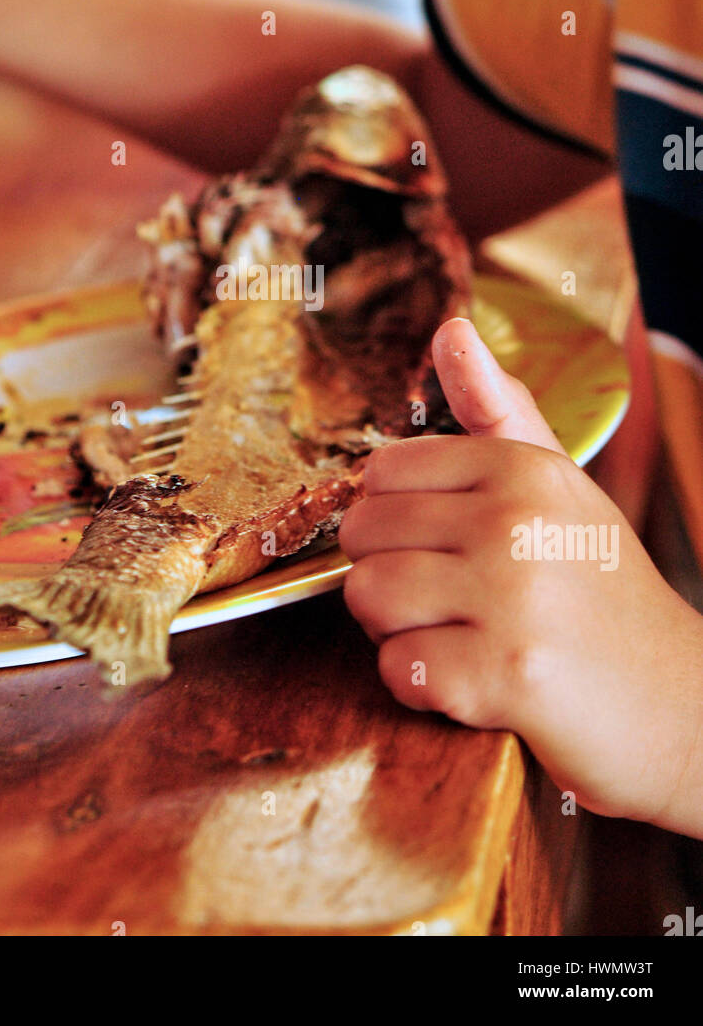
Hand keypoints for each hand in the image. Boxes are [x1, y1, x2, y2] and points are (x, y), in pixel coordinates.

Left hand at [341, 317, 702, 833]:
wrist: (679, 706)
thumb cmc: (599, 590)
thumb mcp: (559, 487)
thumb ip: (496, 411)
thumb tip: (451, 328)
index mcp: (521, 467)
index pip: (381, 473)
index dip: (395, 520)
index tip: (443, 546)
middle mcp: (514, 520)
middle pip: (363, 534)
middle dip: (389, 575)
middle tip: (452, 601)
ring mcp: (510, 598)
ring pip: (367, 598)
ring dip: (398, 630)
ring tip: (459, 636)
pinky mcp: (503, 676)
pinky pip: (397, 668)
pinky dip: (422, 686)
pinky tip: (473, 684)